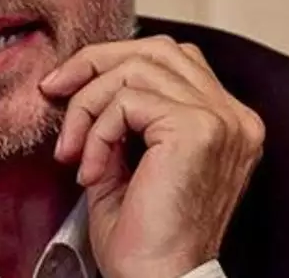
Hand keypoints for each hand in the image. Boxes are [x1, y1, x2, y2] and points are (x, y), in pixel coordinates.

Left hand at [38, 35, 264, 277]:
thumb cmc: (143, 240)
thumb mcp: (128, 161)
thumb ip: (122, 116)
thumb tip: (82, 78)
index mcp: (225, 123)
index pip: (172, 60)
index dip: (115, 63)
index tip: (67, 89)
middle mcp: (234, 117)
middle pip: (158, 48)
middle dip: (96, 62)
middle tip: (54, 89)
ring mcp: (221, 120)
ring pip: (138, 68)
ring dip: (89, 105)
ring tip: (73, 151)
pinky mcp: (197, 130)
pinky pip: (128, 100)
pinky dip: (97, 130)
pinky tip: (91, 172)